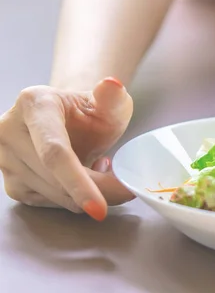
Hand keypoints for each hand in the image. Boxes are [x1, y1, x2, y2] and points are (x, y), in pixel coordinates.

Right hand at [0, 77, 133, 220]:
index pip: (54, 152)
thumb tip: (112, 84)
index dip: (78, 182)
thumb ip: (113, 96)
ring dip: (86, 194)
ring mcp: (4, 159)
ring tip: (100, 167)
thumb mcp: (110, 102)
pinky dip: (73, 198)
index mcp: (34, 104)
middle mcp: (9, 130)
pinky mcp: (11, 183)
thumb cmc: (91, 112)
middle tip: (125, 187)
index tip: (100, 208)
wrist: (70, 121)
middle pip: (55, 179)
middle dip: (97, 191)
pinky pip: (49, 204)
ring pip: (53, 195)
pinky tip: (83, 177)